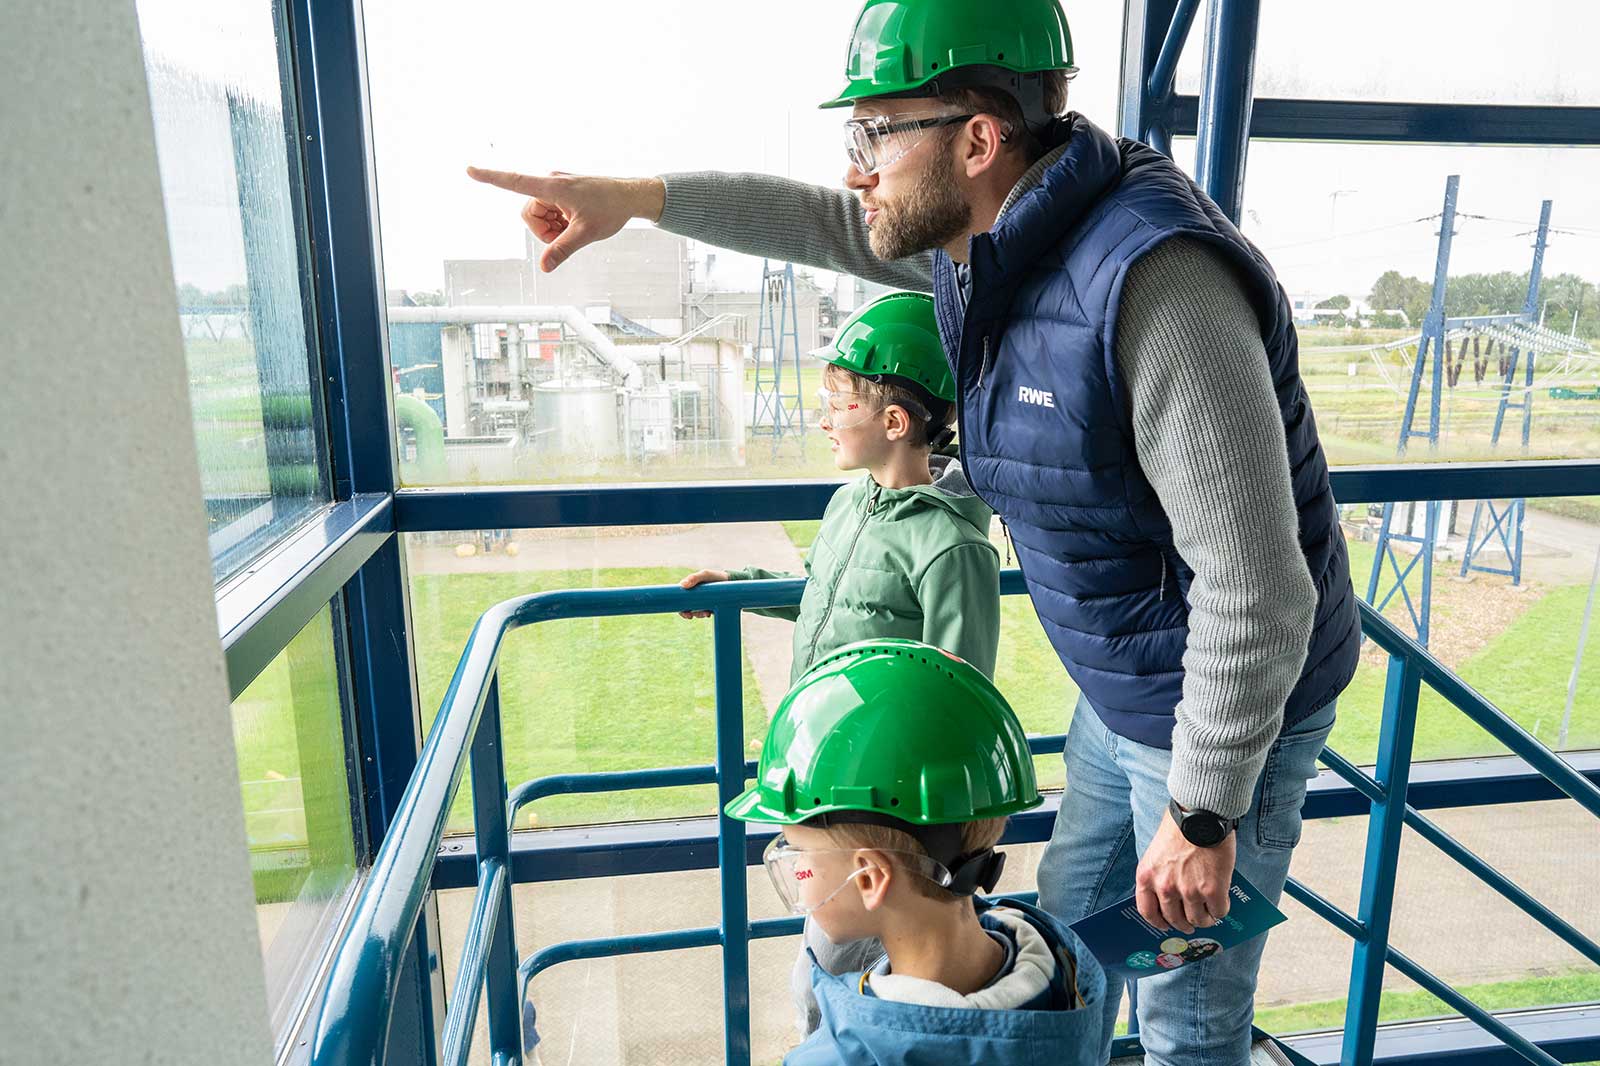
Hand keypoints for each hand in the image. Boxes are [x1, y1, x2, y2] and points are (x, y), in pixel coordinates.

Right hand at [465, 168, 665, 272]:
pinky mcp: (561, 191)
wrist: (631, 197)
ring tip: (575, 228)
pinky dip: (558, 223)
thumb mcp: (586, 234)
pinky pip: (549, 211)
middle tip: (565, 236)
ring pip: (539, 215)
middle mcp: (551, 182)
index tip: (470, 170)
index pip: (515, 182)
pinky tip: (576, 223)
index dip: (491, 177)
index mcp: (553, 186)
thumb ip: (563, 250)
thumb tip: (544, 268)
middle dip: (543, 230)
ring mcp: (556, 186)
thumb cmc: (611, 210)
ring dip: (552, 228)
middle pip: (529, 213)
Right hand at [677, 569, 729, 617]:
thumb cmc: (715, 576)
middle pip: (686, 607)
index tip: (685, 613)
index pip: (679, 598)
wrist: (731, 582)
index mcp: (689, 587)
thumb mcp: (705, 575)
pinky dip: (705, 614)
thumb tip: (682, 585)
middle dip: (689, 613)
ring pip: (695, 612)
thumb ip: (694, 578)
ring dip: (698, 614)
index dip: (679, 607)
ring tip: (706, 613)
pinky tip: (709, 613)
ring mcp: (701, 601)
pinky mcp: (708, 605)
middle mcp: (693, 594)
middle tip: (691, 616)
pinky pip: (703, 613)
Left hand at [1135, 808, 1235, 934]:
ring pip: (1198, 920)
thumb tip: (1170, 897)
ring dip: (1205, 919)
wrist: (1201, 814)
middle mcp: (1165, 887)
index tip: (1166, 924)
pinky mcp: (1212, 890)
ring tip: (1209, 914)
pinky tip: (1221, 903)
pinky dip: (1221, 910)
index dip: (1158, 922)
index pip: (1147, 912)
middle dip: (1184, 924)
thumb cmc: (1180, 827)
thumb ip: (1160, 875)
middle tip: (1192, 922)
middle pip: (1175, 920)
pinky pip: (1218, 911)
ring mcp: (1189, 891)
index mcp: (1146, 877)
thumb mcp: (1157, 852)